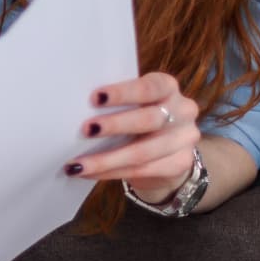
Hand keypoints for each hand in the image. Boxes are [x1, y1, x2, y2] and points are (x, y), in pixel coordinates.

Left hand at [67, 71, 199, 202]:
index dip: (123, 93)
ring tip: (78, 164)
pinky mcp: (180, 164)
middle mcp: (183, 110)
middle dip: (115, 125)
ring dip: (106, 159)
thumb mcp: (133, 103)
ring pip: (142, 152)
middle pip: (149, 119)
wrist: (167, 148)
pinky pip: (141, 171)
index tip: (94, 97)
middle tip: (85, 130)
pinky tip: (88, 173)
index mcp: (167, 87)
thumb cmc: (138, 115)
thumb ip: (115, 102)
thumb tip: (74, 109)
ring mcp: (185, 138)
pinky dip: (110, 172)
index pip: (149, 87)